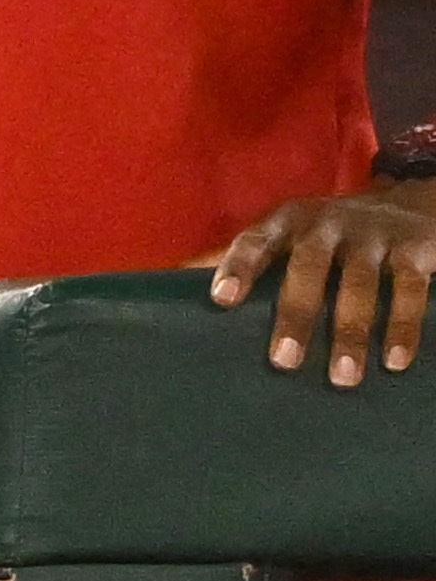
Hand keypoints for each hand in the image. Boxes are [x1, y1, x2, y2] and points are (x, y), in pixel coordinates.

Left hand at [210, 182, 435, 385]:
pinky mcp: (417, 249)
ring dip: (351, 332)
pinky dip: (403, 327)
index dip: (238, 267)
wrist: (410, 202)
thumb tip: (169, 279)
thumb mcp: (286, 233)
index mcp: (288, 221)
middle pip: (308, 268)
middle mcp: (329, 225)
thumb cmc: (327, 233)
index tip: (222, 299)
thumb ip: (239, 257)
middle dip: (296, 314)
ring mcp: (374, 236)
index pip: (256, 241)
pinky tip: (394, 361)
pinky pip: (409, 289)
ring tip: (343, 377)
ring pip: (359, 285)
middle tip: (284, 362)